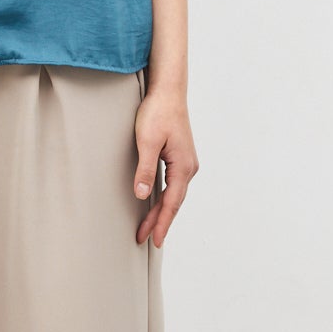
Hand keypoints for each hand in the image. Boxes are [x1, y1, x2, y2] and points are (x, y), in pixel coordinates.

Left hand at [133, 82, 198, 248]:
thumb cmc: (158, 112)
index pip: (172, 202)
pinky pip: (172, 184)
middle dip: (160, 222)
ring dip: (161, 211)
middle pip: (174, 202)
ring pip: (173, 194)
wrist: (168, 91)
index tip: (154, 240)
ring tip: (149, 227)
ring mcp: (185, 162)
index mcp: (183, 166)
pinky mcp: (179, 157)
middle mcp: (188, 167)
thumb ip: (145, 170)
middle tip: (145, 239)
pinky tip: (156, 203)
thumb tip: (143, 196)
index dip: (162, 223)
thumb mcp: (147, 142)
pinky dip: (164, 197)